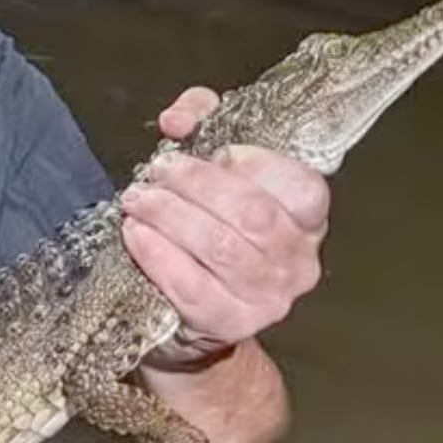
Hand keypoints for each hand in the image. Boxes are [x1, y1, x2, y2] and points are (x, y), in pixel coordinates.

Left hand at [120, 86, 328, 367]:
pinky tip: (135, 236)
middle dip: (196, 184)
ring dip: (170, 216)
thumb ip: (202, 120)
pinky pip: (192, 285)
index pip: (301, 185)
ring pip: (220, 247)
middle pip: (252, 213)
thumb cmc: (207, 226)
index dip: (254, 162)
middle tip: (155, 173)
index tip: (212, 150)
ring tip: (136, 201)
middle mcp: (298, 261)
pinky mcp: (230, 323)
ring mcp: (269, 298)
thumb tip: (178, 119)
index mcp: (307, 218)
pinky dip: (158, 255)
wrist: (189, 313)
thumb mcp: (212, 162)